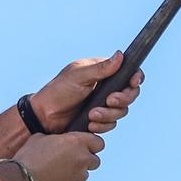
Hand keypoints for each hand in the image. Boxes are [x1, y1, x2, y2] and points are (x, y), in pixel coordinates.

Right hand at [13, 132, 104, 180]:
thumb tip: (57, 140)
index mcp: (77, 142)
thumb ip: (56, 138)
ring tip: (56, 173)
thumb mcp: (39, 138)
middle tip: (69, 160)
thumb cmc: (28, 159)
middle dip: (85, 160)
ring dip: (75, 173)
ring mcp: (80, 177)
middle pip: (95, 160)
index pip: (98, 142)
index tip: (83, 147)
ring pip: (84, 174)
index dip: (91, 144)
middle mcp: (83, 159)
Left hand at [31, 52, 145, 132]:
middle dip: (122, 99)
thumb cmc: (58, 91)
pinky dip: (102, 125)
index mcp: (102, 72)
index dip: (135, 78)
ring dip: (108, 115)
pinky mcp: (99, 119)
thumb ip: (101, 68)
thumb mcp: (78, 76)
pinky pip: (111, 124)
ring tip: (91, 115)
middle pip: (130, 94)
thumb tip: (120, 55)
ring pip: (121, 111)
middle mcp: (106, 88)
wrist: (44, 116)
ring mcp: (103, 104)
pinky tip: (89, 124)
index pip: (128, 72)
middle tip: (109, 101)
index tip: (133, 82)